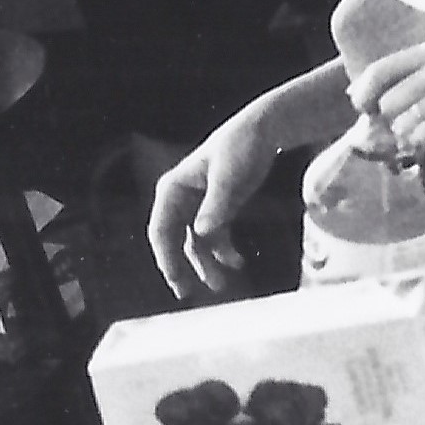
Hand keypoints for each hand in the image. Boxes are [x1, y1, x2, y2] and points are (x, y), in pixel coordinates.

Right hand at [150, 122, 273, 298]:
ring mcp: (198, 206)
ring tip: (219, 285)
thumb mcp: (230, 175)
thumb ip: (217, 204)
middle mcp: (180, 200)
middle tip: (186, 293)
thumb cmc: (241, 146)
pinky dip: (224, 252)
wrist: (264, 131)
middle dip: (180, 267)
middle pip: (173, 241)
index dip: (165, 257)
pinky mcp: (218, 209)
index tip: (175, 279)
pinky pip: (215, 238)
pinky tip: (238, 262)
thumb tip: (201, 233)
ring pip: (195, 244)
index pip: (160, 230)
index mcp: (173, 189)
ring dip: (206, 264)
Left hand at [345, 40, 424, 159]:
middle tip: (396, 130)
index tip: (363, 109)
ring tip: (413, 136)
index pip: (379, 70)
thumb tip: (353, 94)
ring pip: (404, 120)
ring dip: (404, 135)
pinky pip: (424, 132)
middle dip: (386, 121)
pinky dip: (419, 142)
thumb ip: (400, 82)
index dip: (363, 93)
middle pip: (388, 100)